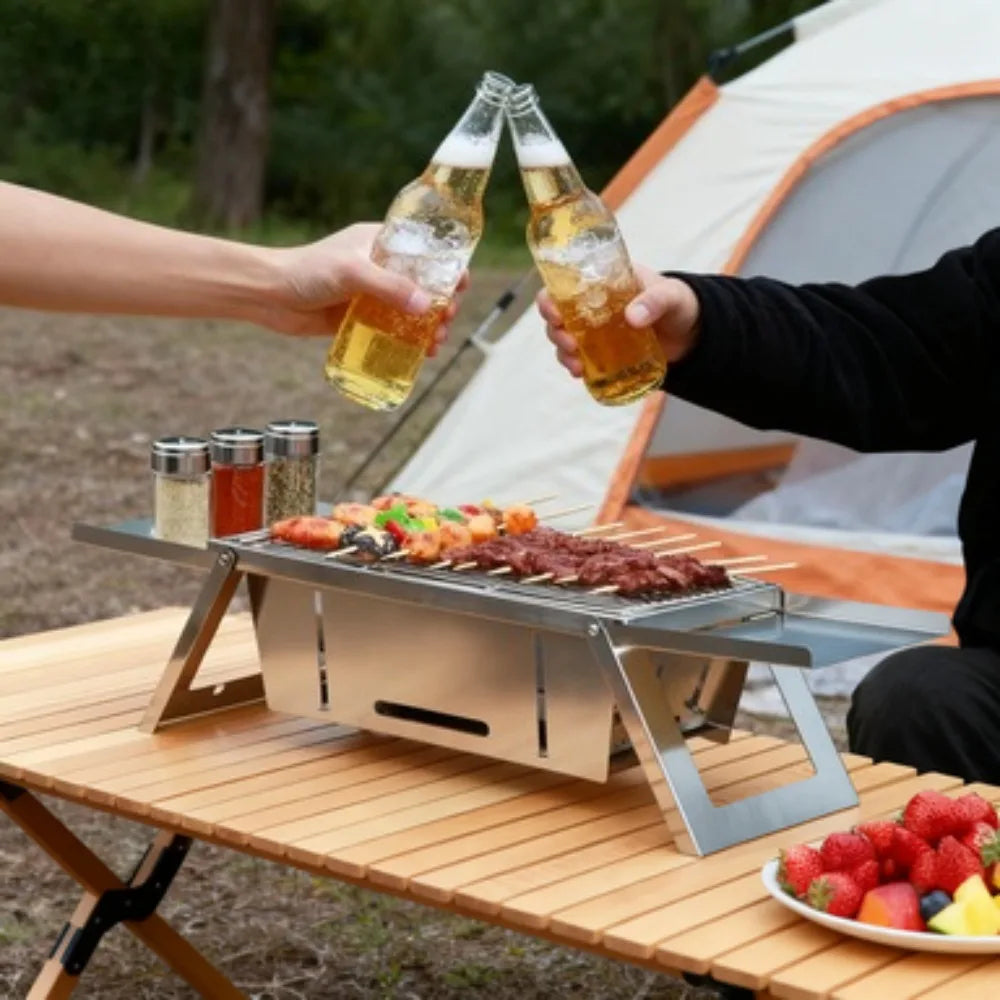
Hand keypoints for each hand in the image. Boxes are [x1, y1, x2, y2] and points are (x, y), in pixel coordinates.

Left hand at [260, 223, 464, 348]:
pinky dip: (408, 343)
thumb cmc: (306, 271)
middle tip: (445, 321)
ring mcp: (370, 295)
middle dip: (441, 305)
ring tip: (435, 344)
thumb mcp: (352, 272)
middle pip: (423, 286)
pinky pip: (391, 331)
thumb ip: (389, 288)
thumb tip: (425, 307)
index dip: (447, 268)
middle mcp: (379, 267)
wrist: (268, 294)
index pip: (425, 251)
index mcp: (381, 243)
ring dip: (428, 328)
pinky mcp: (359, 319)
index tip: (460, 287)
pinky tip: (419, 355)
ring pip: (410, 312)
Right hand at [538, 264, 700, 376]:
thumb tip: (632, 318)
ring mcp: (595, 331)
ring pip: (565, 339)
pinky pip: (580, 359)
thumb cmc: (679, 304)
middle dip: (555, 331)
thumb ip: (655, 301)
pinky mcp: (602, 352)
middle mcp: (592, 306)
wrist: (692, 334)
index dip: (550, 298)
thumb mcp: (671, 296)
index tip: (554, 312)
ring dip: (562, 352)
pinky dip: (575, 366)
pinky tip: (579, 373)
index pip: (565, 285)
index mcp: (603, 282)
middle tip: (570, 344)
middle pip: (558, 315)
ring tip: (576, 365)